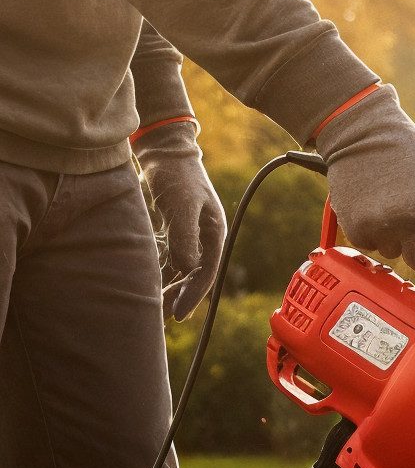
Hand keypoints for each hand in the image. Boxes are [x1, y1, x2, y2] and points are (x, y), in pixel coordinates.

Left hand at [134, 122, 227, 319]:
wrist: (164, 150)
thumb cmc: (177, 175)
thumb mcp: (183, 206)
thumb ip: (185, 238)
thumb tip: (188, 269)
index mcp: (214, 235)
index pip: (205, 273)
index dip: (192, 296)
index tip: (177, 314)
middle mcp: (204, 239)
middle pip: (193, 276)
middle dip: (178, 296)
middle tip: (161, 317)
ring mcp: (189, 235)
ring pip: (179, 269)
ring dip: (168, 286)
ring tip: (152, 305)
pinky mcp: (173, 229)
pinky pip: (168, 257)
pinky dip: (158, 269)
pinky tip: (145, 281)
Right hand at [316, 84, 414, 290]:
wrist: (361, 131)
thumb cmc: (412, 154)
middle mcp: (411, 219)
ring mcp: (382, 225)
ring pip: (397, 256)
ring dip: (397, 240)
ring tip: (392, 205)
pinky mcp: (356, 227)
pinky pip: (373, 248)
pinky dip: (374, 234)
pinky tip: (373, 207)